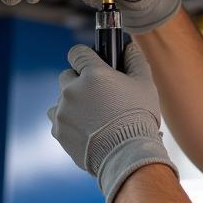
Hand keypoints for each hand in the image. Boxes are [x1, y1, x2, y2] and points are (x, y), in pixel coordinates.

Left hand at [48, 43, 177, 202]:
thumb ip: (135, 61)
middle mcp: (72, 89)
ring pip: (61, 99)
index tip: (92, 64)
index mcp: (92, 74)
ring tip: (93, 116)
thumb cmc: (138, 117)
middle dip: (79, 81)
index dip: (85, 56)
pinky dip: (68, 121)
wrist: (126, 155)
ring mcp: (62, 111)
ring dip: (72, 103)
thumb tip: (129, 47)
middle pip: (66, 75)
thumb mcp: (145, 84)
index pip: (77, 52)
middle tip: (97, 94)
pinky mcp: (58, 131)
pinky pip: (58, 119)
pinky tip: (86, 128)